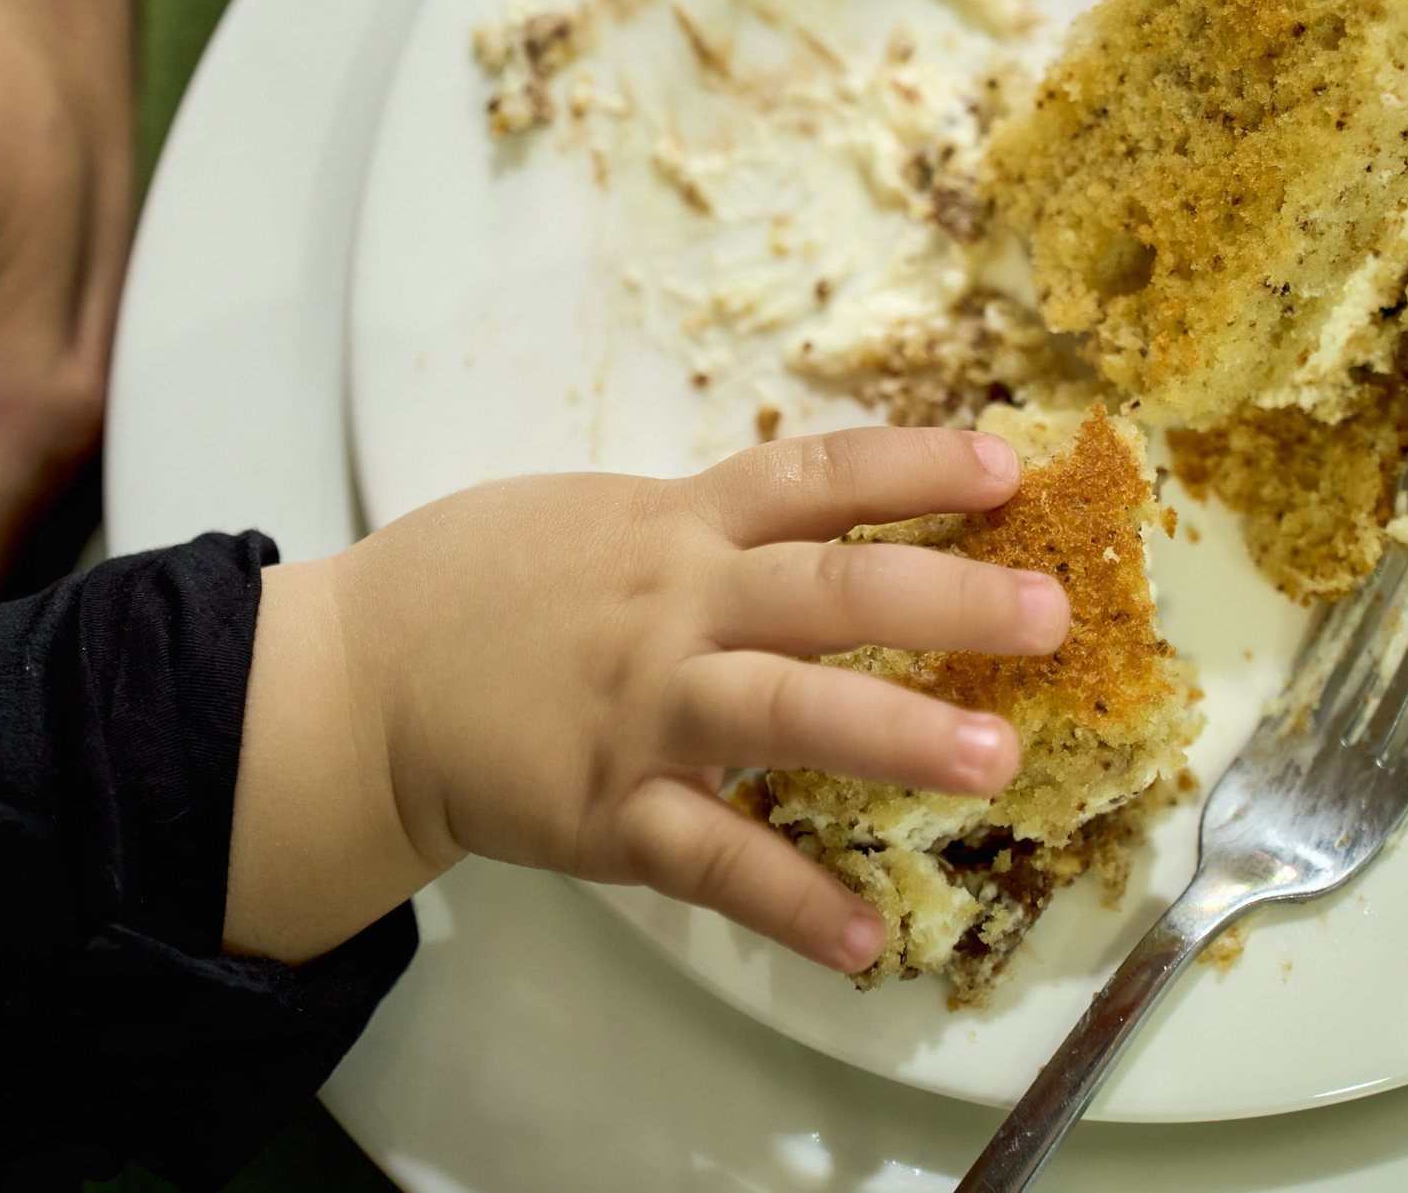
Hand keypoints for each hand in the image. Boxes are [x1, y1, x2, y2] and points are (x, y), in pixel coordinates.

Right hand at [224, 427, 1070, 971]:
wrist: (358, 679)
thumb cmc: (475, 586)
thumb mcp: (592, 516)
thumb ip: (700, 522)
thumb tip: (810, 512)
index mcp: (673, 526)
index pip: (813, 477)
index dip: (915, 470)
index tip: (1009, 469)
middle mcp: (672, 607)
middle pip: (830, 591)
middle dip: (947, 600)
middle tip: (1048, 616)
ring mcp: (643, 711)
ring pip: (787, 714)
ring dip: (896, 737)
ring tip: (993, 760)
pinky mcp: (607, 809)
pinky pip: (713, 859)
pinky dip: (788, 901)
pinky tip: (861, 937)